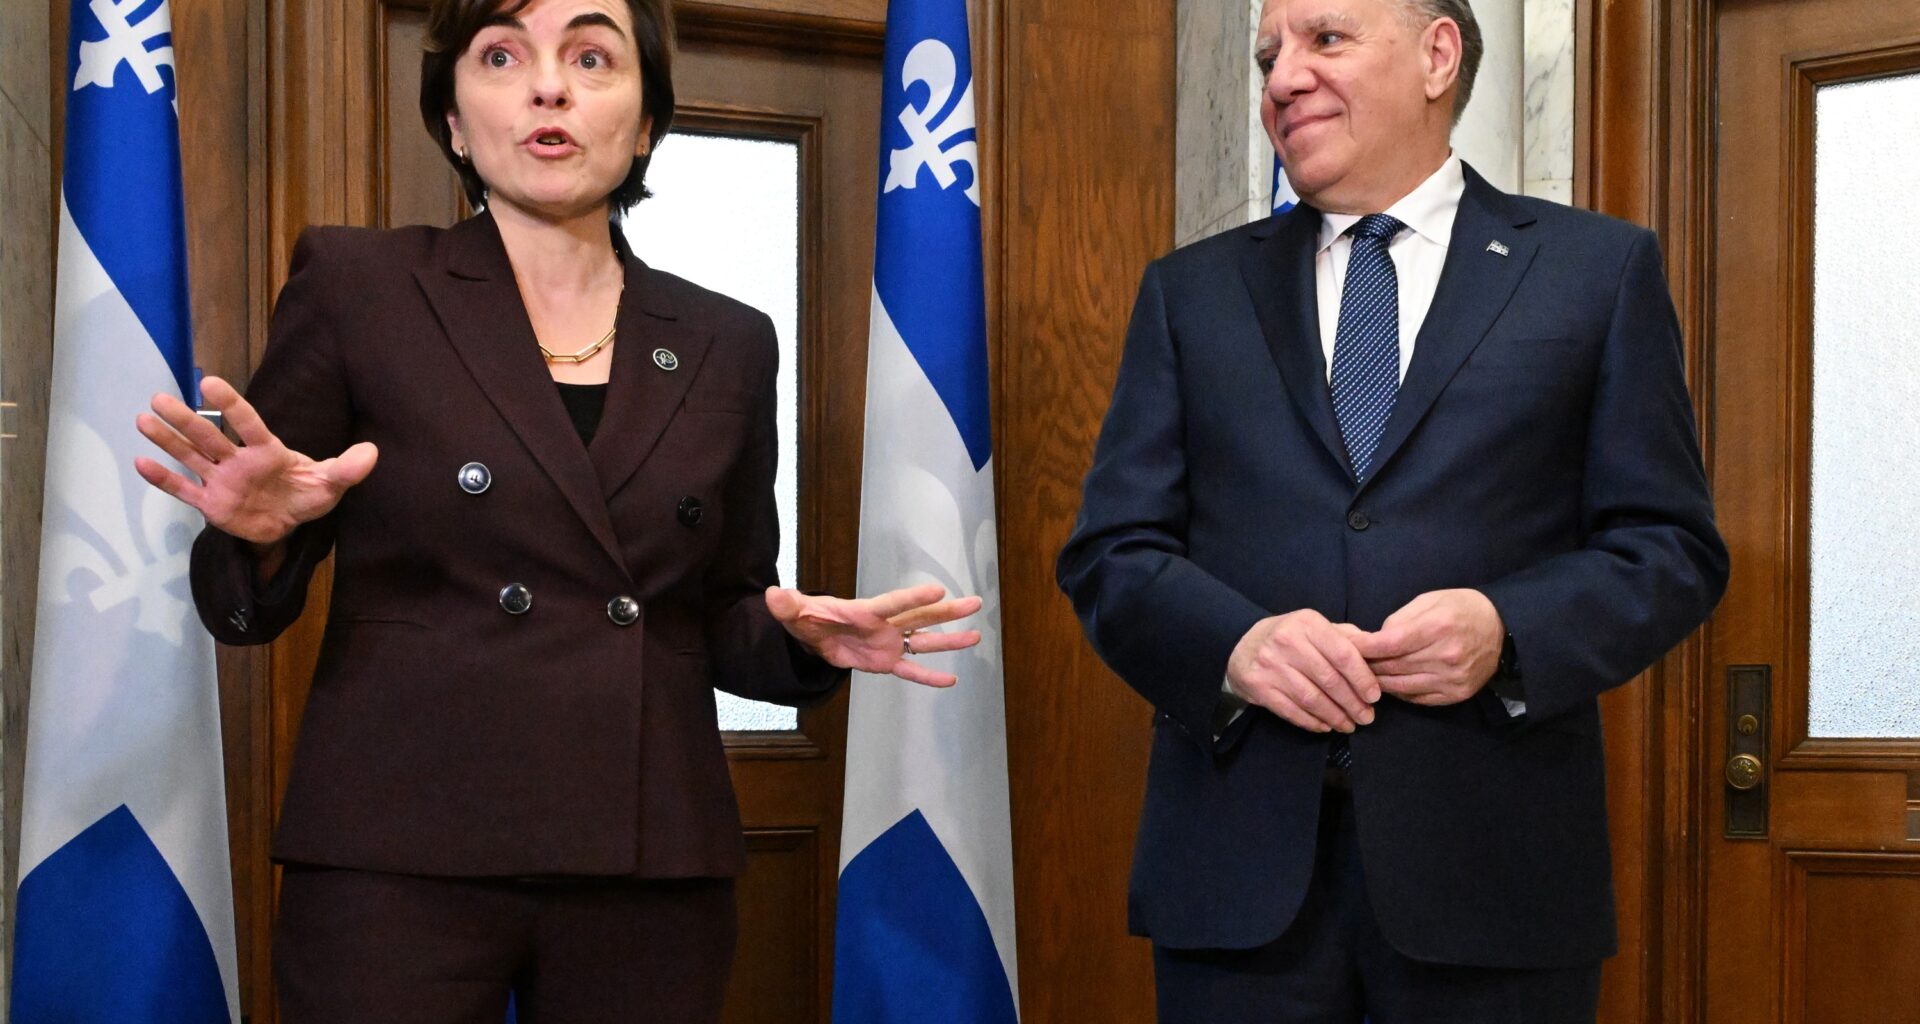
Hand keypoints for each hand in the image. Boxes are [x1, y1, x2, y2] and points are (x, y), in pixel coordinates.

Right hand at [133, 375, 378, 544]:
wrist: (289, 522)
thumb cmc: (307, 493)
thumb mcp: (332, 484)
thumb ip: (347, 468)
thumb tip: (372, 452)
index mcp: (267, 450)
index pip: (248, 423)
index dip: (231, 405)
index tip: (211, 385)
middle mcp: (239, 460)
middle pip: (209, 436)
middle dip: (185, 419)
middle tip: (159, 398)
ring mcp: (221, 480)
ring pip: (191, 456)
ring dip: (168, 440)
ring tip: (143, 419)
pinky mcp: (211, 503)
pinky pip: (184, 490)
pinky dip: (164, 480)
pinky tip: (140, 463)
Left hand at [764, 583, 981, 687]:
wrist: (811, 635)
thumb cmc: (806, 619)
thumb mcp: (793, 613)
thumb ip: (787, 605)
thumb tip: (773, 595)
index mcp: (865, 611)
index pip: (893, 603)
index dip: (914, 597)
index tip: (938, 589)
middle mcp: (883, 625)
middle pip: (920, 617)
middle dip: (946, 611)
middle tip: (975, 602)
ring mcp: (888, 643)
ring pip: (923, 641)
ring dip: (949, 640)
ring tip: (976, 636)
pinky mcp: (885, 663)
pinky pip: (910, 670)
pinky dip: (929, 676)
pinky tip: (951, 681)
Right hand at [1226, 609, 1378, 733]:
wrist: (1241, 643)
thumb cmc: (1289, 636)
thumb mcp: (1315, 626)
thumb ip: (1346, 637)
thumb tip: (1378, 650)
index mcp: (1307, 623)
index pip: (1343, 654)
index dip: (1362, 678)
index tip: (1374, 696)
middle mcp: (1287, 642)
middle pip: (1329, 680)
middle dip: (1352, 703)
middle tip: (1366, 718)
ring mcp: (1271, 665)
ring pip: (1312, 699)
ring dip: (1335, 716)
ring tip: (1348, 725)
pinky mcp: (1258, 686)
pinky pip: (1291, 710)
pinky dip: (1311, 722)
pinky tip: (1324, 726)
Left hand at [1351, 589, 1503, 706]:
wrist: (1503, 628)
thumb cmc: (1461, 608)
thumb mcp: (1429, 600)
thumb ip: (1399, 619)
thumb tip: (1373, 640)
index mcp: (1437, 627)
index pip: (1388, 644)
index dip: (1362, 647)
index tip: (1342, 646)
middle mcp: (1446, 656)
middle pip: (1392, 667)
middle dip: (1365, 664)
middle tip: (1347, 662)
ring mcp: (1452, 679)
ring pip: (1400, 686)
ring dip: (1377, 682)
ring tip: (1362, 675)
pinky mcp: (1456, 694)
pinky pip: (1416, 698)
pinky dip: (1398, 692)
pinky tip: (1389, 683)